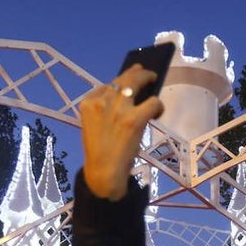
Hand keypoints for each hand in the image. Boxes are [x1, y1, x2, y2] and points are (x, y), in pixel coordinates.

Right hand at [79, 65, 164, 200]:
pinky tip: (158, 111)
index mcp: (88, 103)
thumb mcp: (94, 125)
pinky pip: (152, 102)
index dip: (119, 82)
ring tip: (153, 79)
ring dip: (147, 78)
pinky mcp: (134, 119)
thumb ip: (104, 110)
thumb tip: (126, 95)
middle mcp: (101, 102)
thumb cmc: (100, 152)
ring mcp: (118, 109)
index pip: (106, 86)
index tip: (126, 81)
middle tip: (145, 72)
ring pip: (136, 83)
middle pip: (122, 79)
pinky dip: (157, 105)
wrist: (103, 173)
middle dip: (135, 73)